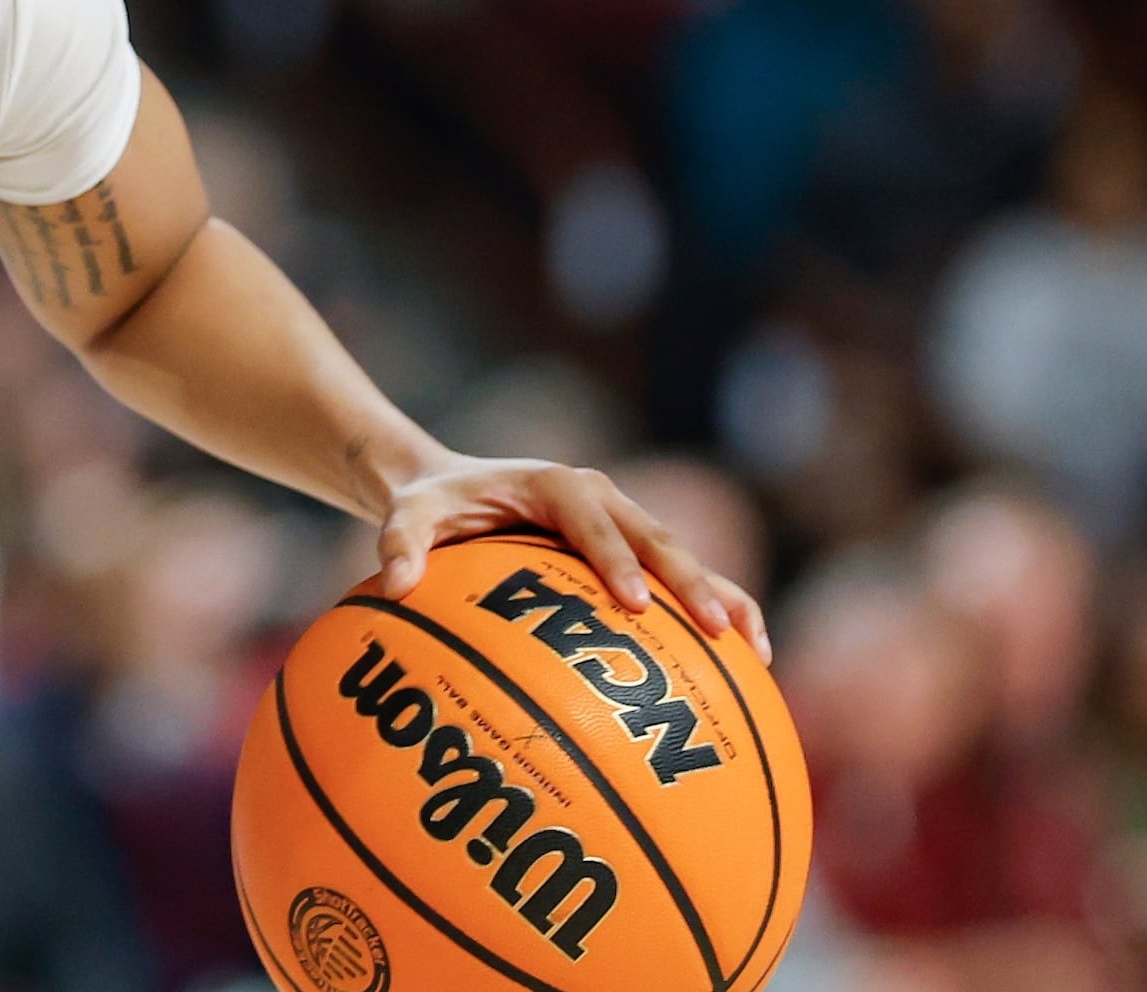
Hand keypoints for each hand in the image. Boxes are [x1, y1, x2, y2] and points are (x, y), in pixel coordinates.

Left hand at [372, 456, 771, 661]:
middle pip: (655, 537)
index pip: (592, 522)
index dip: (617, 561)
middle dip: (690, 583)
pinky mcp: (631, 547)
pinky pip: (681, 577)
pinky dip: (717, 608)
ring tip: (752, 651)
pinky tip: (748, 661)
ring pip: (682, 556)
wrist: (451, 485)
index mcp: (554, 484)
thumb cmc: (432, 503)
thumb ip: (399, 544)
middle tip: (717, 631)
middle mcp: (599, 496)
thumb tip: (394, 587)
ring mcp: (622, 520)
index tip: (637, 604)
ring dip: (719, 596)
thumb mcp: (407, 515)